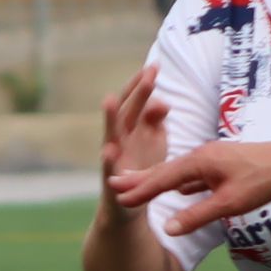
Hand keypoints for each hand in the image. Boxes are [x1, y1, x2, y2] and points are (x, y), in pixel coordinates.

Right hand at [95, 64, 172, 199]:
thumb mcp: (153, 141)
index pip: (136, 100)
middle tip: (147, 75)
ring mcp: (112, 156)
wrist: (129, 204)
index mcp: (131, 127)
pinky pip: (108, 168)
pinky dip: (107, 159)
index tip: (155, 65)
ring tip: (109, 100)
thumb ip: (155, 120)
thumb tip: (163, 101)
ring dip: (109, 118)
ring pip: (110, 134)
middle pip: (127, 111)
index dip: (143, 83)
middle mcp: (119, 137)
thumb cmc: (142, 167)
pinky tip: (109, 150)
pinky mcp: (111, 178)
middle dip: (135, 93)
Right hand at [105, 111, 270, 241]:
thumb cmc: (262, 181)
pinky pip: (192, 174)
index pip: (162, 179)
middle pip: (164, 171)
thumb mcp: (229, 203)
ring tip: (137, 187)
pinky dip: (178, 182)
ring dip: (157, 181)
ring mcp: (211, 159)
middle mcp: (201, 156)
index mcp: (199, 162)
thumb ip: (197, 215)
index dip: (140, 190)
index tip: (117, 197)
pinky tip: (176, 189)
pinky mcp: (221, 165)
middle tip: (112, 185)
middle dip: (139, 180)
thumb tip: (169, 229)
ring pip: (177, 173)